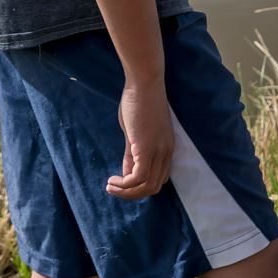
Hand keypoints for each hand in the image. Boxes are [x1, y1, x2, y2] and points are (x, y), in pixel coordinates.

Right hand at [108, 79, 174, 198]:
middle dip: (132, 194)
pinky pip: (138, 178)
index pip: (159, 179)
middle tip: (114, 189)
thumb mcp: (136, 133)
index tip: (124, 185)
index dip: (141, 187)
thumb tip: (126, 172)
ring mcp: (158, 150)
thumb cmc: (139, 103)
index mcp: (167, 148)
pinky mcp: (146, 148)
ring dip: (126, 192)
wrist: (145, 83)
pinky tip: (112, 179)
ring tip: (110, 186)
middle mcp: (166, 152)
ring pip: (147, 186)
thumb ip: (132, 153)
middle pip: (154, 187)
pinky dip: (124, 185)